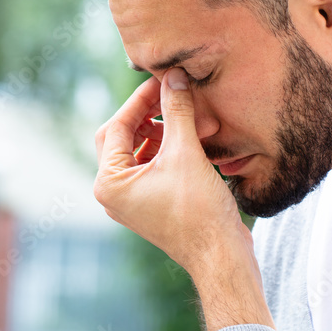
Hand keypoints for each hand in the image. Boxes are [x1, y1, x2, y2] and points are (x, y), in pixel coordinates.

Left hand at [93, 67, 250, 277]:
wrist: (222, 255)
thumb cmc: (199, 211)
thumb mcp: (186, 152)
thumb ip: (176, 110)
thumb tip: (173, 75)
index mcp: (110, 183)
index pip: (117, 126)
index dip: (140, 99)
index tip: (163, 80)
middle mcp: (114, 193)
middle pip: (124, 136)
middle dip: (149, 113)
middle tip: (172, 93)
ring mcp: (133, 199)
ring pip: (140, 149)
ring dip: (162, 129)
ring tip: (189, 115)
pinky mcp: (152, 202)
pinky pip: (154, 165)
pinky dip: (170, 147)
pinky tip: (193, 136)